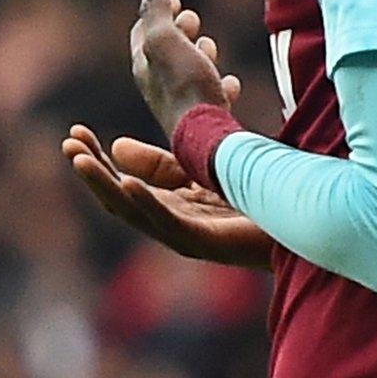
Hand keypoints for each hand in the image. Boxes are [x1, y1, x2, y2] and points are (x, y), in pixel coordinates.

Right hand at [63, 124, 272, 268]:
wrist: (308, 220)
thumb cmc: (259, 198)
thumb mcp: (202, 170)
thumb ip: (162, 163)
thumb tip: (117, 147)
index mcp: (171, 208)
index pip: (122, 183)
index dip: (97, 160)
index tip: (74, 133)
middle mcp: (174, 226)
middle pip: (121, 200)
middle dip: (92, 174)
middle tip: (68, 146)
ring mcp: (189, 238)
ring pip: (136, 214)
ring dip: (106, 187)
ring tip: (82, 161)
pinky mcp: (209, 244)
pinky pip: (170, 224)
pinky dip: (146, 204)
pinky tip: (127, 184)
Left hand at [129, 0, 237, 139]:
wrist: (210, 141)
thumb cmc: (186, 88)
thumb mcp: (167, 41)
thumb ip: (156, 10)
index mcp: (144, 66)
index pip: (143, 32)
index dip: (156, 11)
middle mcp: (158, 87)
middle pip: (165, 52)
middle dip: (178, 30)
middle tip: (190, 17)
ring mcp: (182, 104)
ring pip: (189, 73)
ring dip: (198, 55)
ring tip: (208, 45)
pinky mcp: (205, 120)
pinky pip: (212, 97)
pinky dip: (219, 84)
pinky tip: (231, 83)